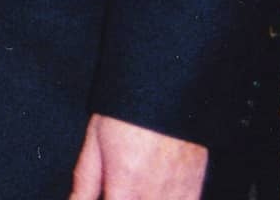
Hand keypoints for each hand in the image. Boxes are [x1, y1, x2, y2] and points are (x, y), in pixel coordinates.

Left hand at [69, 114, 206, 198]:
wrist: (165, 90)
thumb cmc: (125, 111)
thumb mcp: (95, 140)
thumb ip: (85, 179)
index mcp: (125, 181)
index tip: (107, 193)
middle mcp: (152, 191)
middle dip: (124, 197)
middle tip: (116, 187)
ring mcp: (177, 191)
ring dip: (143, 199)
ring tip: (133, 187)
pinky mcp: (194, 187)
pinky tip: (155, 192)